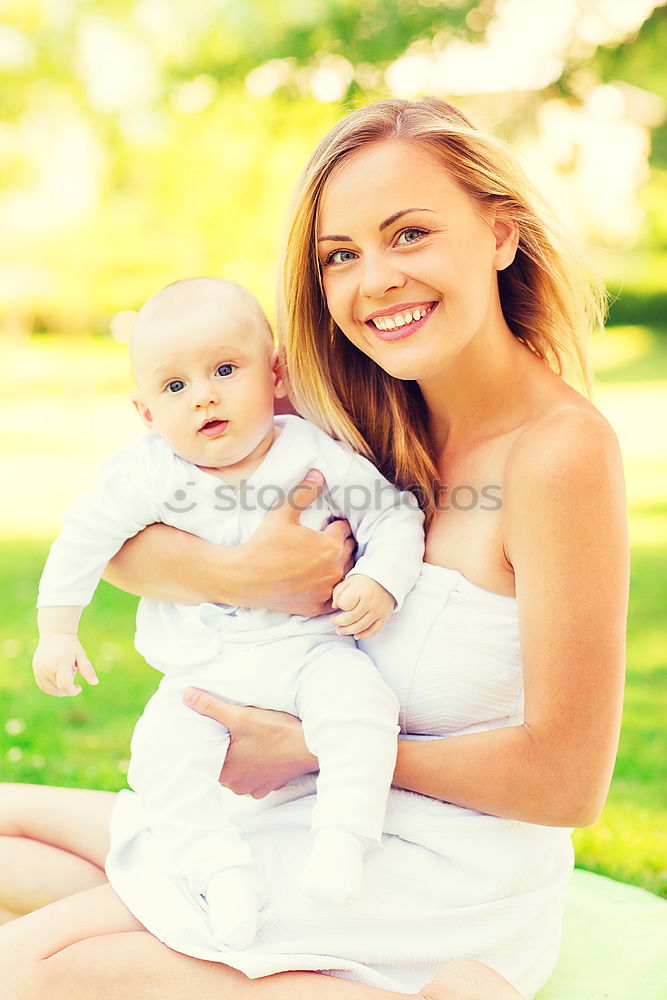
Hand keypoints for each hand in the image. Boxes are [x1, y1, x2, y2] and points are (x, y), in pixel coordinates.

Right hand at [32, 634, 98, 696]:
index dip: (73, 691)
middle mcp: (47, 670)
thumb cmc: (71, 645)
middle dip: (67, 689)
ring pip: (49, 690)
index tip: (79, 688)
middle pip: (58, 690)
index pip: (64, 687)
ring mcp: (39, 670)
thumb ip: (87, 670)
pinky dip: (50, 687)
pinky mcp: (36, 670)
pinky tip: (58, 679)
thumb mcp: (81, 656)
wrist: (55, 633)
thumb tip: (95, 683)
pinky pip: (42, 685)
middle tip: (73, 676)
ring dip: (59, 690)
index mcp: (60, 666)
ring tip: (66, 677)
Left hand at [183, 688, 317, 797]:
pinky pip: (255, 777)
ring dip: (241, 759)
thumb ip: (212, 707)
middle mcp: (237, 786)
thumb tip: (187, 696)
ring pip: (239, 772)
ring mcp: (255, 788)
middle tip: (230, 733)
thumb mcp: (242, 716)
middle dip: (225, 751)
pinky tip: (262, 751)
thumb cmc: (277, 733)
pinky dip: (256, 765)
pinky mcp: (270, 787)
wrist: (311, 747)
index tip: (210, 733)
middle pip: (222, 766)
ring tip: (247, 741)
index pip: (205, 759)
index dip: (206, 745)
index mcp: (226, 772)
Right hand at [243, 470, 355, 616]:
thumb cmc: (263, 545)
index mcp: (330, 545)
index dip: (334, 525)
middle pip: (349, 551)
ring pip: (346, 574)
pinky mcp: (318, 606)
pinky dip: (332, 589)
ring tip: (323, 559)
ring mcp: (327, 590)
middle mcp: (335, 569)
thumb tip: (318, 473)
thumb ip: (303, 493)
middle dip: (340, 544)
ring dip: (340, 565)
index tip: (324, 525)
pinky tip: (320, 581)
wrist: (244, 579)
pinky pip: (336, 596)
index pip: (344, 529)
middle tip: (324, 541)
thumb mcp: (282, 514)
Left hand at [330, 574, 394, 639]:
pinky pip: (374, 630)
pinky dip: (364, 635)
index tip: (339, 604)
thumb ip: (339, 592)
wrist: (387, 579)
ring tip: (339, 630)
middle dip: (339, 622)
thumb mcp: (350, 580)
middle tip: (332, 622)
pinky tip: (356, 635)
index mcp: (360, 590)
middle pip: (350, 618)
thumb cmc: (365, 580)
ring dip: (348, 631)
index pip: (345, 604)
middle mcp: (370, 602)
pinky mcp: (384, 617)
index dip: (340, 605)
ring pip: (360, 626)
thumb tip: (334, 606)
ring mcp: (378, 611)